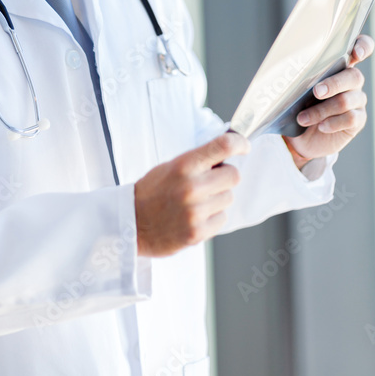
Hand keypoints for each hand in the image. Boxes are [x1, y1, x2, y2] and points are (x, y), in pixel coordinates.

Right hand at [134, 131, 250, 256]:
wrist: (130, 223)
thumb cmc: (151, 192)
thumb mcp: (170, 166)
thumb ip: (198, 160)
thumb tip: (228, 151)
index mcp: (183, 166)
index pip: (223, 146)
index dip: (239, 143)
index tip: (244, 146)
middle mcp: (191, 187)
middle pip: (233, 175)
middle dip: (225, 176)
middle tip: (211, 181)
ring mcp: (195, 212)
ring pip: (228, 198)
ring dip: (218, 198)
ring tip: (196, 202)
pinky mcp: (197, 232)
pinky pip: (222, 219)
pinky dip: (213, 217)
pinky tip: (195, 216)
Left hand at [283, 34, 374, 168]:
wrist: (301, 136)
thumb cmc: (299, 103)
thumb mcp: (297, 86)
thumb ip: (300, 74)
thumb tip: (286, 66)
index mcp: (339, 64)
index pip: (361, 47)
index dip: (363, 47)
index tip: (355, 53)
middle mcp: (352, 80)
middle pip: (354, 76)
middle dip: (334, 84)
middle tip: (316, 92)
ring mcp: (357, 100)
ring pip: (346, 100)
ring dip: (322, 109)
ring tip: (303, 118)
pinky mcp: (358, 119)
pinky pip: (351, 118)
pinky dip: (333, 122)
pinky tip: (321, 126)